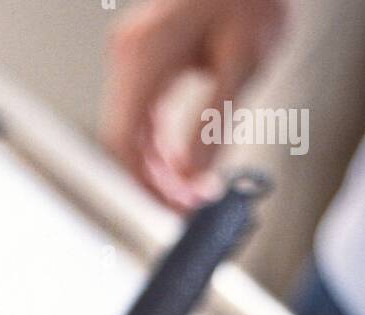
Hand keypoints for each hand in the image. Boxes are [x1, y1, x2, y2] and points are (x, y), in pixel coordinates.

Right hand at [104, 0, 286, 209]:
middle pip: (124, 141)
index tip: (171, 208)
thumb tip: (193, 176)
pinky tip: (184, 164)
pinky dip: (160, 145)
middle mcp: (129, 56)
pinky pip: (143, 115)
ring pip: (131, 133)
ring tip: (191, 192)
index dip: (142, 183)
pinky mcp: (145, 59)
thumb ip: (213, 123)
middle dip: (153, 181)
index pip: (123, 140)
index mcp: (144, 56)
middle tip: (189, 206)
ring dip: (157, 167)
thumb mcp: (241, 62)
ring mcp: (133, 57)